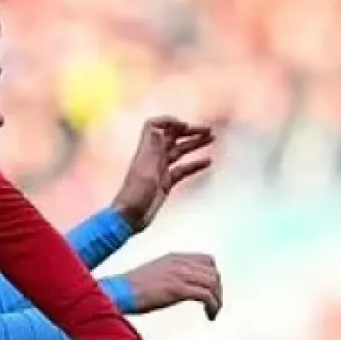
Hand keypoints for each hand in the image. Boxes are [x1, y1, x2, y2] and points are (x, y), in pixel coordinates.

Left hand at [110, 116, 214, 231]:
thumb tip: (157, 127)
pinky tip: (207, 161)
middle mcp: (153, 157)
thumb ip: (151, 149)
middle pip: (172, 137)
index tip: (185, 125)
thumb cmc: (135, 195)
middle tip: (207, 130)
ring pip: (180, 152)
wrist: (129, 218)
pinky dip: (195, 164)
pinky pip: (182, 169)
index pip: (153, 126)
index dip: (168, 122)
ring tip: (211, 138)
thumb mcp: (144, 170)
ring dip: (194, 144)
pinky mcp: (165, 182)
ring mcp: (160, 169)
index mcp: (147, 151)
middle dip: (189, 131)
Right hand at [123, 253, 221, 318]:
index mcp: (173, 258)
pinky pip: (206, 296)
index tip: (211, 291)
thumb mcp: (154, 274)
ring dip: (217, 299)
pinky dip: (213, 306)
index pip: (207, 260)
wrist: (118, 292)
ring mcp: (179, 274)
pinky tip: (209, 316)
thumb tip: (180, 287)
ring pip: (213, 283)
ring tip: (213, 312)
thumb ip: (170, 275)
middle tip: (214, 305)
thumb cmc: (130, 288)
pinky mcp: (177, 289)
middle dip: (218, 289)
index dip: (213, 276)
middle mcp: (179, 263)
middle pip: (213, 272)